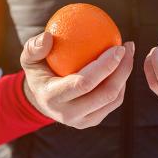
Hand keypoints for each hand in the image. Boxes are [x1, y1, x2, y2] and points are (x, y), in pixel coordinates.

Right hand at [20, 32, 134, 128]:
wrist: (40, 100)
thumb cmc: (38, 72)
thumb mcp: (29, 59)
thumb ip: (34, 47)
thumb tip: (48, 36)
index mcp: (53, 98)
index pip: (84, 83)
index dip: (105, 66)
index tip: (117, 47)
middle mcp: (68, 114)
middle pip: (105, 93)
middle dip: (123, 69)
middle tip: (127, 47)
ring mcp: (82, 121)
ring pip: (113, 99)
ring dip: (125, 75)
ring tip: (128, 54)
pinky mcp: (92, 121)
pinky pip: (113, 102)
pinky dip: (121, 83)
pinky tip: (122, 65)